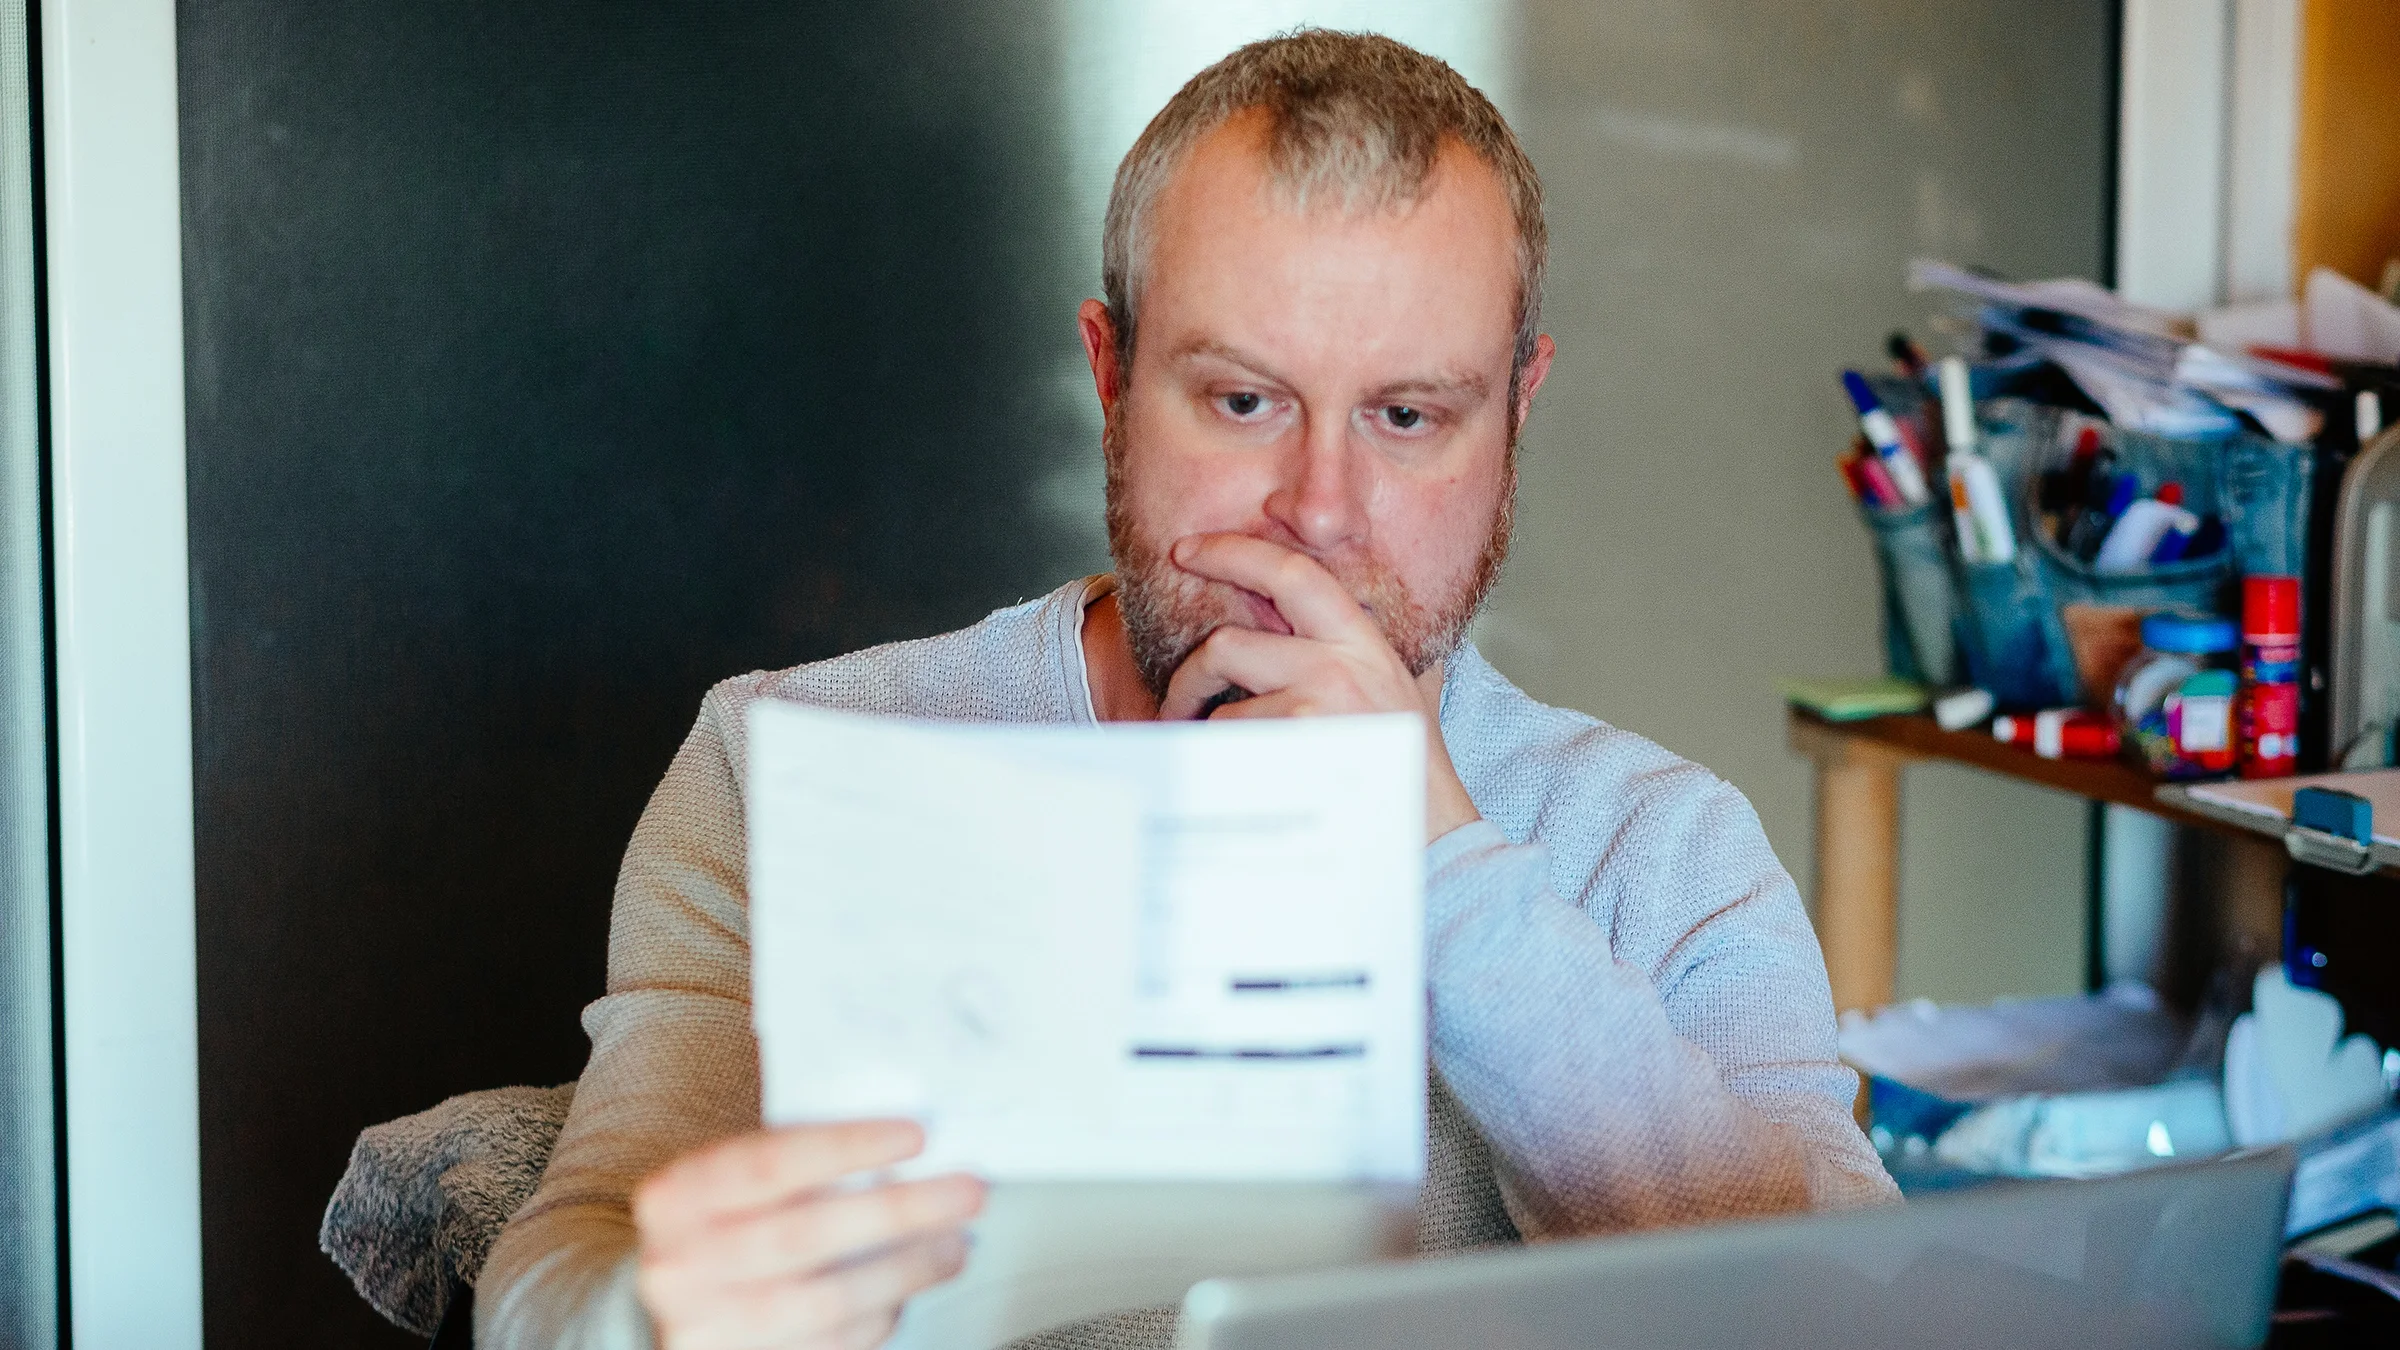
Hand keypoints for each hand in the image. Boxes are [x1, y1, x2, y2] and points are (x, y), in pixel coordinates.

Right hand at [634, 1119, 985, 1349]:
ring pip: (827, 1302)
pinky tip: (908, 1292)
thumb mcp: (733, 1180)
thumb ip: (798, 1160)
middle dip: (899, 1212)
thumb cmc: (721, 1224)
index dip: (848, 1148)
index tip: (916, 1136)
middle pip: (806, 1236)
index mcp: (678, 1197)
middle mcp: (681, 1263)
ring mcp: (707, 1325)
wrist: (665, 1301)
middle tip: (965, 1193)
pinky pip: (831, 1347)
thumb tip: (906, 1147)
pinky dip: (880, 1318)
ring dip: (906, 1271)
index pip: (770, 1163)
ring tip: (953, 1245)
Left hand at [1156, 533, 1479, 842]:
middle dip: (1188, 679)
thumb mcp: (1400, 695)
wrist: (1439, 837)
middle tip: (1176, 706)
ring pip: (1222, 708)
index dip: (1231, 552)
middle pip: (1226, 644)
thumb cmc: (1411, 774)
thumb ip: (1364, 657)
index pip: (1291, 572)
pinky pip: (1231, 749)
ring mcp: (1319, 700)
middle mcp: (1341, 661)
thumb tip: (1327, 631)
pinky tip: (1247, 789)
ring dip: (1210, 741)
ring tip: (1222, 766)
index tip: (1188, 551)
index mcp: (1363, 641)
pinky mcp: (1299, 740)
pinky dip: (1225, 770)